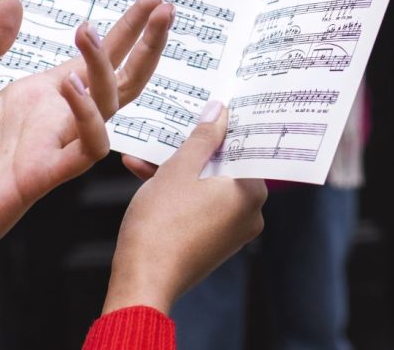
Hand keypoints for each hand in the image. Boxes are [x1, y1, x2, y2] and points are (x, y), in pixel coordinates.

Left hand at [0, 0, 172, 268]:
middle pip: (123, 77)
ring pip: (110, 105)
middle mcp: (62, 117)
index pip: (102, 57)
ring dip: (104, 67)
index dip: (130, 27)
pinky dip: (88, 116)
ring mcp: (59, 144)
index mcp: (48, 96)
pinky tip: (70, 84)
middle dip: (147, 42)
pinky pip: (88, 147)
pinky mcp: (47, 173)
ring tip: (87, 31)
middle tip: (164, 8)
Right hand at [103, 101, 266, 314]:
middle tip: (173, 130)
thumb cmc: (161, 225)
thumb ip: (202, 137)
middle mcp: (250, 213)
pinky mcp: (213, 243)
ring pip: (206, 186)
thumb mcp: (180, 168)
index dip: (224, 127)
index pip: (245, 148)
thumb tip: (218, 112)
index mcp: (252, 192)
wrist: (142, 281)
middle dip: (192, 149)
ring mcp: (232, 231)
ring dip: (177, 171)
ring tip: (145, 155)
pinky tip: (145, 177)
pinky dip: (178, 193)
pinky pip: (199, 206)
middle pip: (223, 167)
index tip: (210, 111)